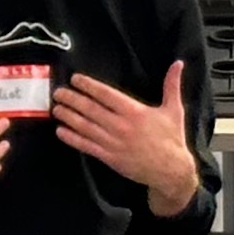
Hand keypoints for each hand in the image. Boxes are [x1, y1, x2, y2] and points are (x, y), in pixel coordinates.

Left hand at [55, 61, 203, 215]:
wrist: (171, 170)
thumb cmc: (172, 138)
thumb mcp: (174, 110)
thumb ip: (172, 85)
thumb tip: (178, 64)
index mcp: (134, 111)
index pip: (106, 94)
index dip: (88, 86)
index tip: (75, 79)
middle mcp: (121, 125)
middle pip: (90, 109)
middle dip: (72, 99)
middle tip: (58, 92)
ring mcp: (113, 142)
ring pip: (85, 127)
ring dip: (68, 116)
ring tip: (55, 108)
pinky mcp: (109, 157)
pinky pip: (87, 146)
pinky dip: (72, 138)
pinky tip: (61, 132)